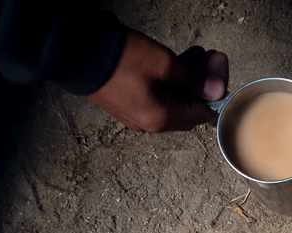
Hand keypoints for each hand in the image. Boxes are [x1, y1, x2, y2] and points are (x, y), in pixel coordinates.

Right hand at [87, 28, 228, 132]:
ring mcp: (135, 113)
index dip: (215, 88)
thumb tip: (216, 91)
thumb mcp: (164, 65)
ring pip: (172, 98)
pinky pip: (156, 93)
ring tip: (198, 54)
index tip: (219, 64)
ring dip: (187, 77)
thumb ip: (194, 80)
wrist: (72, 50)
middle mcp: (148, 122)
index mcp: (161, 119)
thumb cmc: (118, 59)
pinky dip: (169, 79)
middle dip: (203, 81)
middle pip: (188, 106)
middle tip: (212, 57)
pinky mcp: (125, 100)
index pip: (202, 112)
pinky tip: (176, 61)